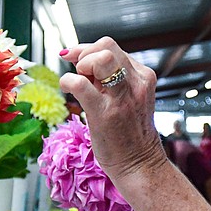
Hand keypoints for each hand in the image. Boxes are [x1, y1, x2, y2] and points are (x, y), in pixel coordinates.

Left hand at [59, 37, 166, 183]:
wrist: (139, 164)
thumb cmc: (128, 133)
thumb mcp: (127, 97)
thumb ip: (109, 77)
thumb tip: (79, 57)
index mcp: (142, 76)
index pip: (112, 46)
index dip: (89, 50)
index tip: (78, 60)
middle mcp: (136, 83)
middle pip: (106, 45)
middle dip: (85, 54)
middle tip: (81, 74)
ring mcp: (122, 97)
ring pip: (100, 58)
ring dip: (81, 66)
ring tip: (80, 83)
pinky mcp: (105, 113)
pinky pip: (80, 84)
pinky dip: (68, 81)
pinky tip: (67, 89)